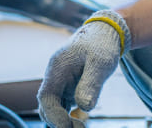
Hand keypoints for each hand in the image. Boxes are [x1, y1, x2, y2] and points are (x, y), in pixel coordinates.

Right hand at [37, 10, 130, 127]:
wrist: (105, 33)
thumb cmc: (103, 44)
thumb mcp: (101, 62)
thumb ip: (92, 82)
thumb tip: (84, 107)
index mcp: (58, 67)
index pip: (46, 96)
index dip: (53, 114)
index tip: (67, 126)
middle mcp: (55, 75)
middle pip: (46, 104)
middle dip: (58, 120)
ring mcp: (61, 81)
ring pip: (54, 106)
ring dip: (63, 120)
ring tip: (81, 127)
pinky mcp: (69, 86)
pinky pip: (63, 104)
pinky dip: (68, 116)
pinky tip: (81, 121)